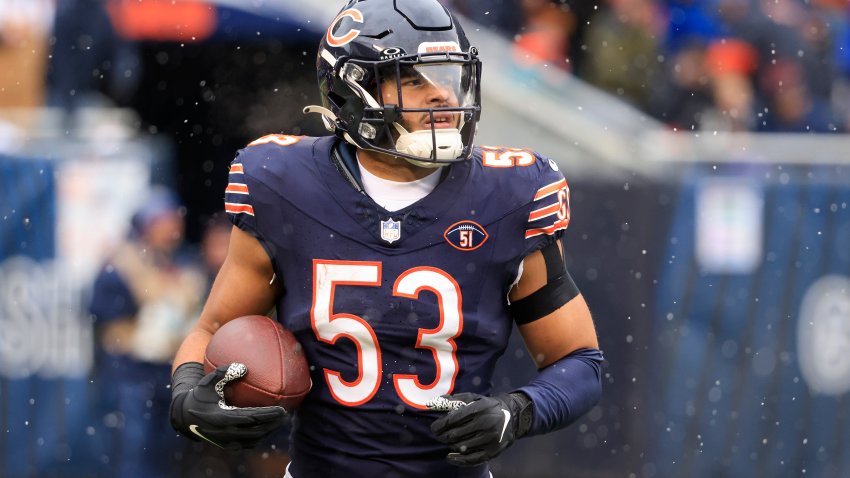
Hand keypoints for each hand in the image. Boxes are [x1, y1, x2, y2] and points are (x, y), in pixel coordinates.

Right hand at [170, 362, 286, 449]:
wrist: (184, 417)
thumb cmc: (200, 395)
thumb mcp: (209, 381)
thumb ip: (225, 372)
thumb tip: (244, 367)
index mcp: (222, 417)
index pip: (252, 417)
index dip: (268, 415)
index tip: (282, 410)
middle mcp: (225, 432)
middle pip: (257, 431)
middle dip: (273, 424)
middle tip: (285, 415)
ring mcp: (226, 441)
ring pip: (254, 440)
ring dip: (268, 431)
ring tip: (280, 421)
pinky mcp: (227, 445)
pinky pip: (248, 443)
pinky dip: (259, 437)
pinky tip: (268, 427)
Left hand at [427, 392, 532, 466]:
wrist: (512, 417)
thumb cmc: (487, 406)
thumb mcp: (473, 398)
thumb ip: (454, 400)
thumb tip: (432, 403)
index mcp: (479, 409)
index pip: (454, 419)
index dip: (440, 424)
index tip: (434, 427)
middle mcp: (486, 423)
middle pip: (455, 434)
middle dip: (442, 436)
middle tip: (438, 435)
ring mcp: (490, 438)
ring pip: (461, 446)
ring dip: (450, 445)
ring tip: (449, 441)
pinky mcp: (493, 451)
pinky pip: (472, 459)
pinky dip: (459, 460)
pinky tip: (450, 457)